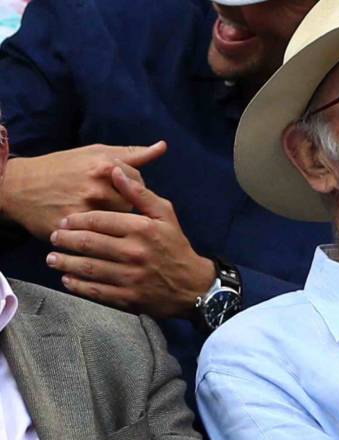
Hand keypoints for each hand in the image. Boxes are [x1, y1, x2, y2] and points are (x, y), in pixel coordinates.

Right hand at [0, 142, 166, 239]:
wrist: (19, 187)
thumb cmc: (61, 167)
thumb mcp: (94, 153)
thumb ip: (132, 154)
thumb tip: (163, 147)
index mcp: (105, 166)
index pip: (138, 184)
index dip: (129, 189)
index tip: (115, 189)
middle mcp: (97, 187)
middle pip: (130, 206)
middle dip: (121, 206)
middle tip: (102, 203)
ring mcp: (85, 209)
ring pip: (117, 223)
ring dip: (111, 222)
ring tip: (94, 214)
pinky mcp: (74, 228)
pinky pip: (98, 237)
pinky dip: (96, 235)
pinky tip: (86, 227)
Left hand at [46, 161, 215, 318]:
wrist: (193, 287)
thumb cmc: (176, 247)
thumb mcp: (165, 215)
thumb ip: (140, 193)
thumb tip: (116, 171)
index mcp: (142, 229)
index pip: (99, 221)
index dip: (77, 220)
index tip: (64, 221)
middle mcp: (135, 252)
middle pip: (89, 243)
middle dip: (65, 240)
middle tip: (54, 238)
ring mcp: (131, 277)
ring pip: (88, 268)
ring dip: (66, 263)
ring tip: (53, 259)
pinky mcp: (128, 298)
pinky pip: (96, 291)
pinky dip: (78, 286)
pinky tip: (67, 280)